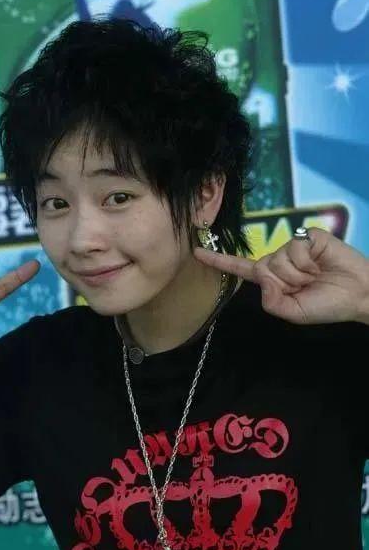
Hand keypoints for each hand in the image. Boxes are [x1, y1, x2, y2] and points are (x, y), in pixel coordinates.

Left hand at [194, 227, 368, 324]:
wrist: (359, 295)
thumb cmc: (328, 305)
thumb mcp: (294, 313)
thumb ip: (272, 302)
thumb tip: (264, 280)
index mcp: (273, 279)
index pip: (242, 269)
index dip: (219, 261)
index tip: (197, 252)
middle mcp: (279, 260)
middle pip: (262, 267)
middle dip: (284, 282)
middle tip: (307, 286)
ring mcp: (294, 246)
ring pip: (278, 259)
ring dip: (298, 274)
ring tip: (316, 276)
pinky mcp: (309, 236)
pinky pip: (295, 248)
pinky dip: (308, 262)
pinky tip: (321, 264)